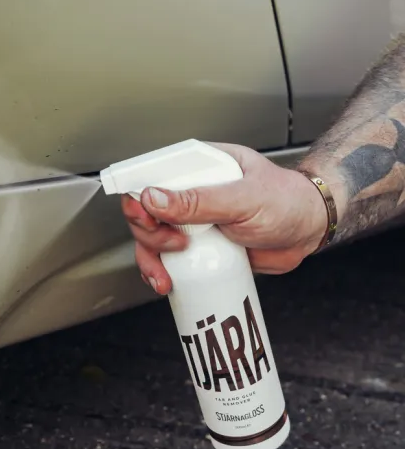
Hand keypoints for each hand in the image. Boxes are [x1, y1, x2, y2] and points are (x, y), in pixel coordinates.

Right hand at [122, 142, 330, 294]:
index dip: (139, 195)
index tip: (145, 216)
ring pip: (151, 238)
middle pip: (144, 210)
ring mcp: (191, 221)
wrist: (308, 231)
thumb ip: (199, 200)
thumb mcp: (243, 199)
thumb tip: (153, 197)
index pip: (153, 174)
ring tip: (166, 274)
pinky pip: (167, 259)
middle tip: (173, 245)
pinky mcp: (197, 247)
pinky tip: (167, 281)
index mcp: (199, 167)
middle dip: (149, 233)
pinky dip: (161, 272)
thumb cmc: (286, 202)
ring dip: (150, 258)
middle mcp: (189, 192)